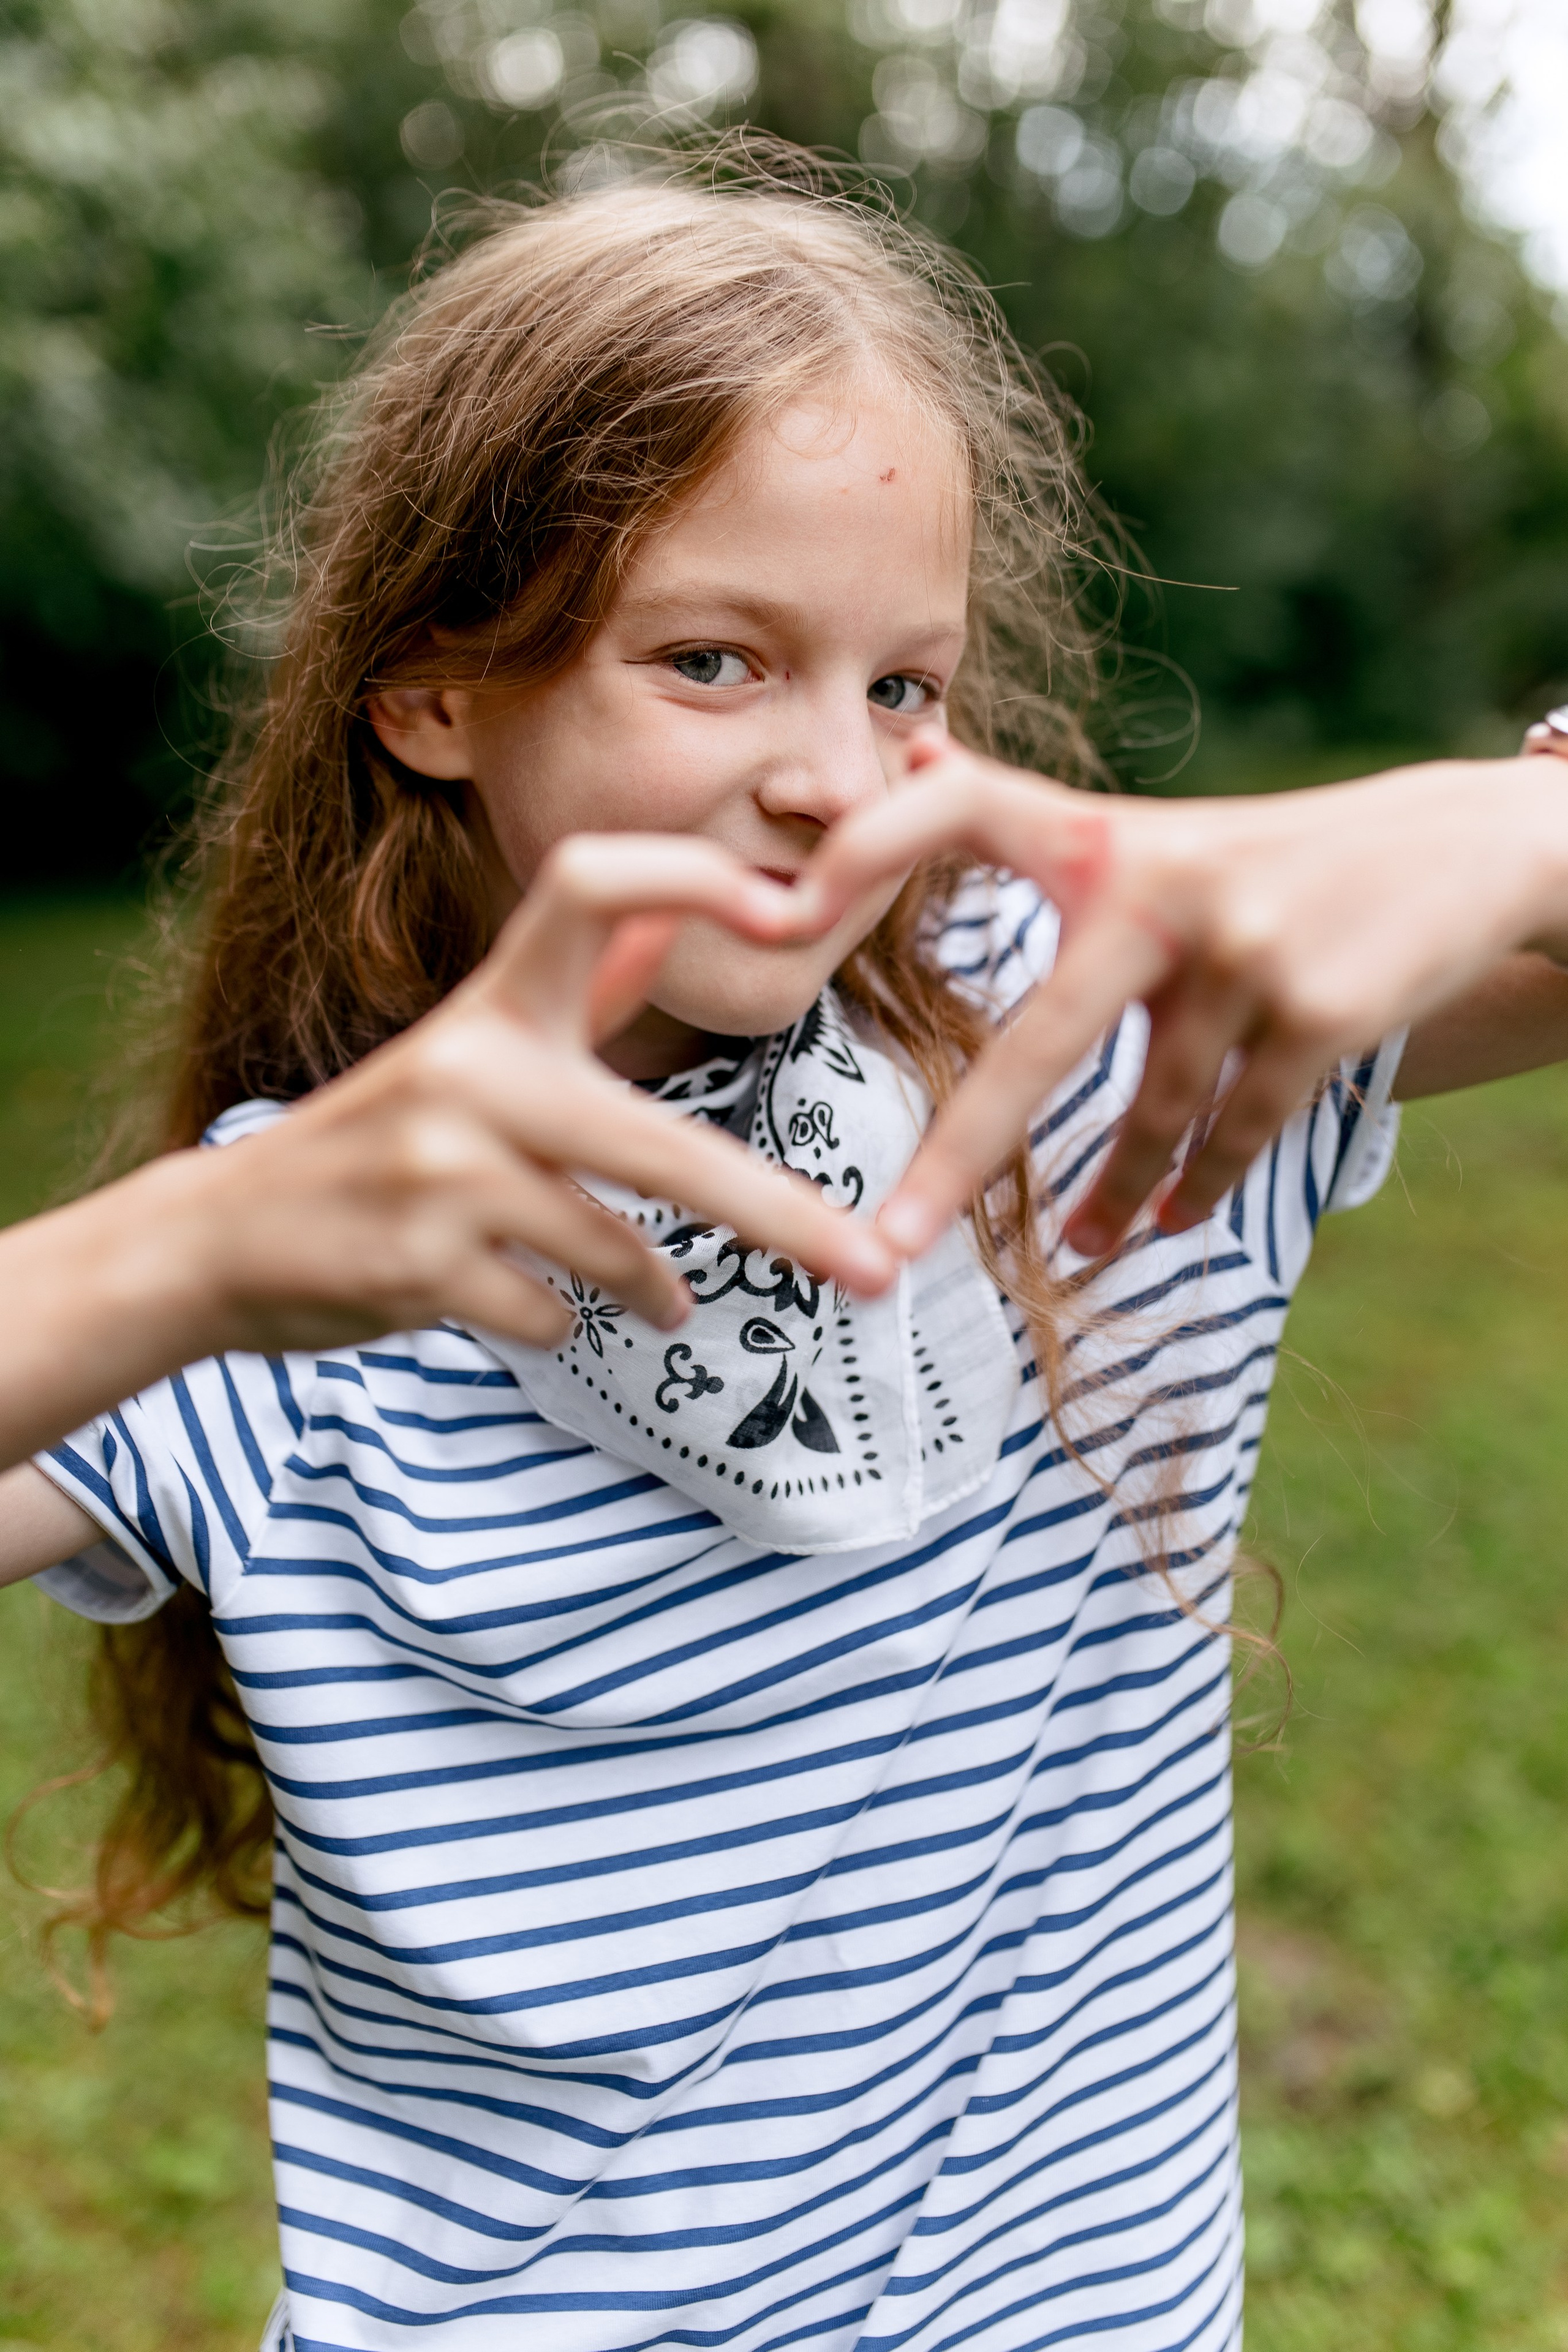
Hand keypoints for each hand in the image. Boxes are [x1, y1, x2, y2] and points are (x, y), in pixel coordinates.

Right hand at [0, 835, 897, 1473]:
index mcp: (491, 1008)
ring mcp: (441, 1171)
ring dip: (653, 1289)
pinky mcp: (419, 1263)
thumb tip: (669, 919)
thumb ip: (577, 989)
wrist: (223, 1239)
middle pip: (663, 1146)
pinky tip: (526, 1310)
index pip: (590, 882)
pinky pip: (549, 1312)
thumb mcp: (472, 1047)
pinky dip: (557, 1325)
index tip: (789, 912)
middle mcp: (470, 1073)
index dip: (692, 878)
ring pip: (613, 1250)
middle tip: (867, 1267)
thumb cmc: (375, 1141)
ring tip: (667, 1304)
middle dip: (779, 1215)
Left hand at [792, 741, 1567, 1259]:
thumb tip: (926, 752)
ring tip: (1080, 1250)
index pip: (959, 811)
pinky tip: (1169, 1225)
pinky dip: (1198, 1189)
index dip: (868, 848)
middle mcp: (1162, 888)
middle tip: (891, 1241)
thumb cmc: (1268, 858)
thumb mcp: (1152, 829)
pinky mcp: (1321, 1016)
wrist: (1457, 851)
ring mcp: (1246, 956)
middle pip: (1039, 1046)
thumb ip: (1033, 815)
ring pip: (1153, 1117)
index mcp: (1102, 836)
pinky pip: (1236, 1135)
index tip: (788, 920)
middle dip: (958, 1158)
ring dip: (1114, 1197)